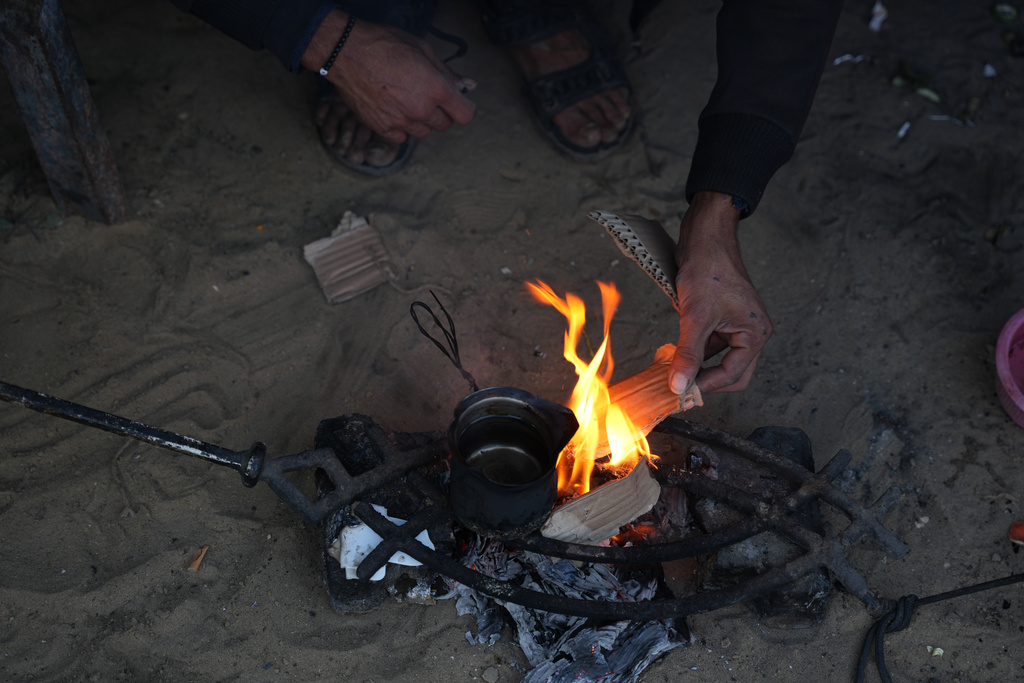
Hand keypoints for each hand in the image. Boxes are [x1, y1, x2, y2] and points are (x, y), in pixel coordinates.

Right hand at [301, 10, 475, 143]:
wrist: (346, 52)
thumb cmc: (384, 45)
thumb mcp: (422, 49)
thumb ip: (446, 72)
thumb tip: (464, 86)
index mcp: (435, 89)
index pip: (465, 115)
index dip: (464, 108)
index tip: (458, 103)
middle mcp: (421, 109)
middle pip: (444, 125)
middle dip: (441, 112)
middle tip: (427, 96)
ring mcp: (401, 121)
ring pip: (423, 133)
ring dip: (421, 121)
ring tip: (407, 101)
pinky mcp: (382, 128)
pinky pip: (401, 137)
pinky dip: (401, 128)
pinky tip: (394, 110)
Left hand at [668, 192, 772, 394]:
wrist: (704, 239)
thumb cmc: (709, 270)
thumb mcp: (695, 317)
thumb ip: (688, 354)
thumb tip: (679, 385)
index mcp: (756, 334)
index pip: (733, 375)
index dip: (706, 386)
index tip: (681, 392)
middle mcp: (751, 332)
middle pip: (732, 373)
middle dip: (706, 380)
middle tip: (680, 386)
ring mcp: (737, 325)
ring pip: (718, 359)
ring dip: (697, 364)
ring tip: (673, 367)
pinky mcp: (723, 318)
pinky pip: (710, 344)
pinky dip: (694, 349)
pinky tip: (676, 348)